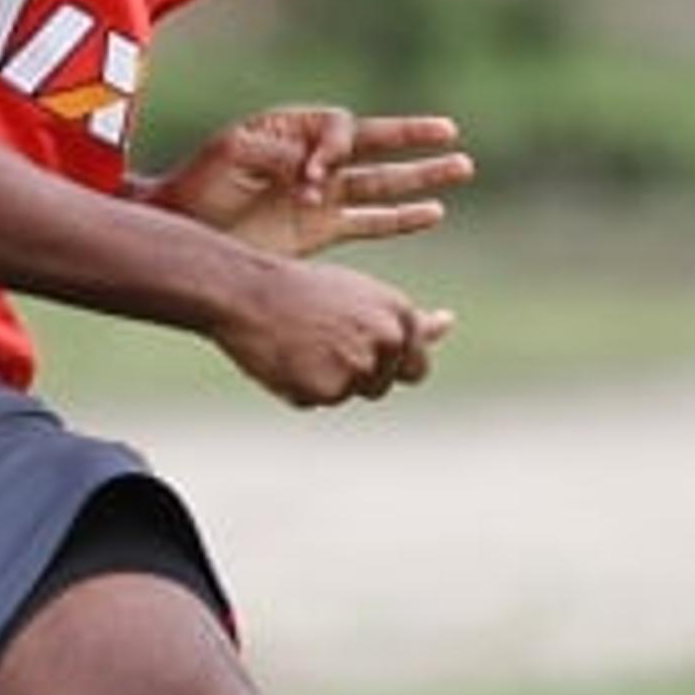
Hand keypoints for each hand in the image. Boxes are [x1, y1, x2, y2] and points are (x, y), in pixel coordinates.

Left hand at [147, 107, 472, 259]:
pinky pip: (371, 222)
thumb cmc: (198, 186)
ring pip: (382, 182)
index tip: (313, 179)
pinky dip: (401, 219)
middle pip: (374, 144)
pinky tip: (434, 212)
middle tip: (450, 133)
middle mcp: (314, 158)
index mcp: (293, 130)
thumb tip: (319, 171)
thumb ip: (278, 153)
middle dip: (411, 140)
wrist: (180, 230)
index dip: (336, 149)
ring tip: (462, 168)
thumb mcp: (232, 155)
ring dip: (420, 177)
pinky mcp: (321, 231)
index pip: (339, 127)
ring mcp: (321, 196)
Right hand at [211, 250, 455, 408]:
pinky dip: (297, 390)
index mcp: (400, 315)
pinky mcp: (326, 390)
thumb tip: (447, 324)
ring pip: (347, 395)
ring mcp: (358, 367)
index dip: (382, 363)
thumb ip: (408, 320)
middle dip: (352, 374)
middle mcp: (387, 341)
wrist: (247, 291)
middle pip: (379, 386)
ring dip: (323, 381)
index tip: (353, 343)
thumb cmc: (304, 291)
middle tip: (317, 339)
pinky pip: (316, 403)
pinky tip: (284, 359)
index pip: (414, 368)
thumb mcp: (362, 296)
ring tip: (299, 345)